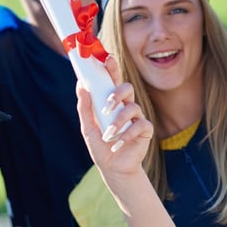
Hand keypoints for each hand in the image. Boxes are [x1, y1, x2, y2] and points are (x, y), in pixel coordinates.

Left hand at [76, 57, 153, 179]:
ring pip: (133, 107)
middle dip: (117, 93)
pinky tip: (118, 143)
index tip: (107, 58)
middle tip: (106, 105)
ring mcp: (137, 117)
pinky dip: (128, 134)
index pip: (113, 81)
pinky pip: (141, 125)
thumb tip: (81, 86)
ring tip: (109, 134)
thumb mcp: (88, 127)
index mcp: (112, 102)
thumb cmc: (100, 145)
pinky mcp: (146, 130)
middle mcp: (126, 106)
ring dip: (119, 121)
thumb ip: (85, 107)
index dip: (112, 68)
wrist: (113, 168)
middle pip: (127, 88)